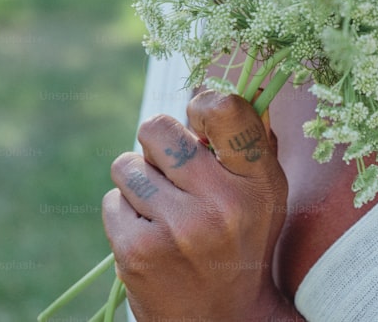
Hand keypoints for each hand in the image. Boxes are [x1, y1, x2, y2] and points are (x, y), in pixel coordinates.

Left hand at [103, 90, 297, 320]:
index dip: (202, 104)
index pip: (225, 109)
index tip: (200, 119)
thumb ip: (252, 138)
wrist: (222, 319)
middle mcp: (220, 203)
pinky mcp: (137, 252)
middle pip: (157, 128)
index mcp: (258, 182)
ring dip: (139, 178)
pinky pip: (112, 200)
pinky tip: (150, 232)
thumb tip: (229, 80)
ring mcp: (176, 229)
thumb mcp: (265, 192)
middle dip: (158, 141)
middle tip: (172, 165)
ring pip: (127, 164)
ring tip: (162, 204)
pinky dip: (125, 212)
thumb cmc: (243, 241)